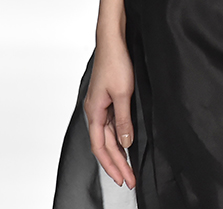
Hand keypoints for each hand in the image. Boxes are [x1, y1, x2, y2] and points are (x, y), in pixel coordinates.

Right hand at [83, 35, 136, 188]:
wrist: (112, 41)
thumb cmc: (115, 62)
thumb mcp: (122, 93)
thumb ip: (123, 120)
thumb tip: (125, 142)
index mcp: (94, 111)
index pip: (100, 147)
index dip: (112, 164)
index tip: (122, 178)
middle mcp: (94, 111)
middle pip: (103, 145)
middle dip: (116, 164)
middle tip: (128, 180)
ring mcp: (100, 106)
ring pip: (107, 137)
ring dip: (118, 154)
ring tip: (128, 169)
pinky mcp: (107, 100)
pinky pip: (110, 126)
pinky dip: (117, 139)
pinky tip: (125, 146)